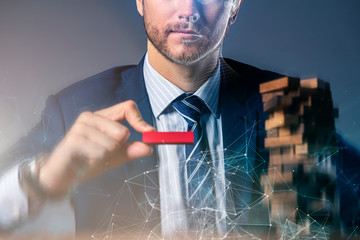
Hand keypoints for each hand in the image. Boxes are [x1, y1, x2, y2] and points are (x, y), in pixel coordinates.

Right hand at [38, 100, 154, 196]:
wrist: (59, 177)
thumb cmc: (86, 162)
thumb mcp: (113, 156)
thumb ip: (131, 150)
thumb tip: (149, 147)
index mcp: (101, 117)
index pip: (127, 107)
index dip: (140, 120)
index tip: (149, 133)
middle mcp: (90, 117)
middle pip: (123, 130)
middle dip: (118, 149)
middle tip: (102, 154)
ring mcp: (80, 127)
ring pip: (113, 144)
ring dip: (106, 157)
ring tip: (91, 158)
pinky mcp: (74, 140)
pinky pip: (101, 152)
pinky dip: (97, 162)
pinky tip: (84, 162)